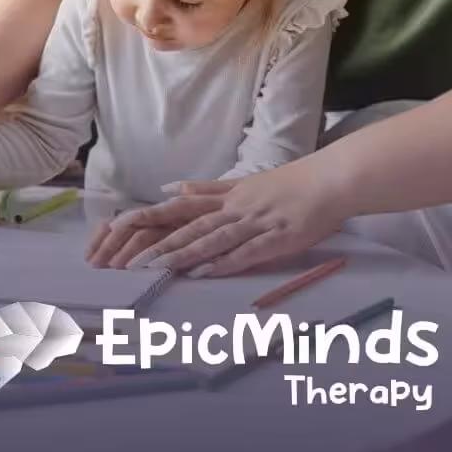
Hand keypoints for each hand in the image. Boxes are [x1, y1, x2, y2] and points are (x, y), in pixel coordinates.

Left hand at [87, 160, 348, 275]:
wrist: (330, 180)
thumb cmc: (290, 183)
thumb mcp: (244, 182)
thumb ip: (207, 189)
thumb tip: (169, 187)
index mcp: (229, 196)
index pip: (183, 207)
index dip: (153, 217)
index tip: (121, 226)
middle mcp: (237, 208)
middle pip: (193, 225)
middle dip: (161, 242)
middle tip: (131, 258)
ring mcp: (257, 223)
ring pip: (215, 239)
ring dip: (185, 253)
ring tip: (158, 266)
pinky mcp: (278, 238)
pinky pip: (246, 252)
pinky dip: (224, 262)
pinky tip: (204, 272)